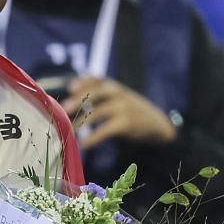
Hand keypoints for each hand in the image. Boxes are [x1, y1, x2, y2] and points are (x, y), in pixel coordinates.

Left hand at [61, 76, 177, 150]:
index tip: (71, 86)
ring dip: (83, 120)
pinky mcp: (126, 124)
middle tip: (65, 107)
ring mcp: (124, 108)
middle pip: (97, 91)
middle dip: (80, 97)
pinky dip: (93, 138)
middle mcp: (119, 94)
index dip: (84, 81)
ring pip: (99, 111)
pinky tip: (84, 144)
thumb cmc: (133, 113)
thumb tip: (72, 103)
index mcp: (115, 87)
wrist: (158, 126)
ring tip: (70, 129)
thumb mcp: (120, 100)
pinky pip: (106, 130)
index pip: (98, 79)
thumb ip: (101, 99)